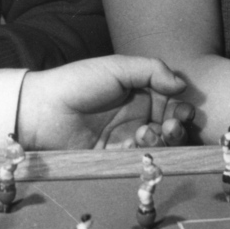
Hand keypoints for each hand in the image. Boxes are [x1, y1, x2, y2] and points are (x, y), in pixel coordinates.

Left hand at [16, 56, 193, 149]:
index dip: (182, 109)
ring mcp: (126, 139)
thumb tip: (182, 84)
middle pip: (170, 128)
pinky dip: (146, 154)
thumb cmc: (78, 82)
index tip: (185, 111)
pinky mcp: (116, 159)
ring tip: (151, 133)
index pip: (171, 104)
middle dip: (177, 128)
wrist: (43, 111)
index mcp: (139, 93)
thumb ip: (151, 70)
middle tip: (172, 125)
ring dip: (164, 141)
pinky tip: (137, 143)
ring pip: (159, 147)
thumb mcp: (117, 67)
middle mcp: (136, 117)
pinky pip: (140, 161)